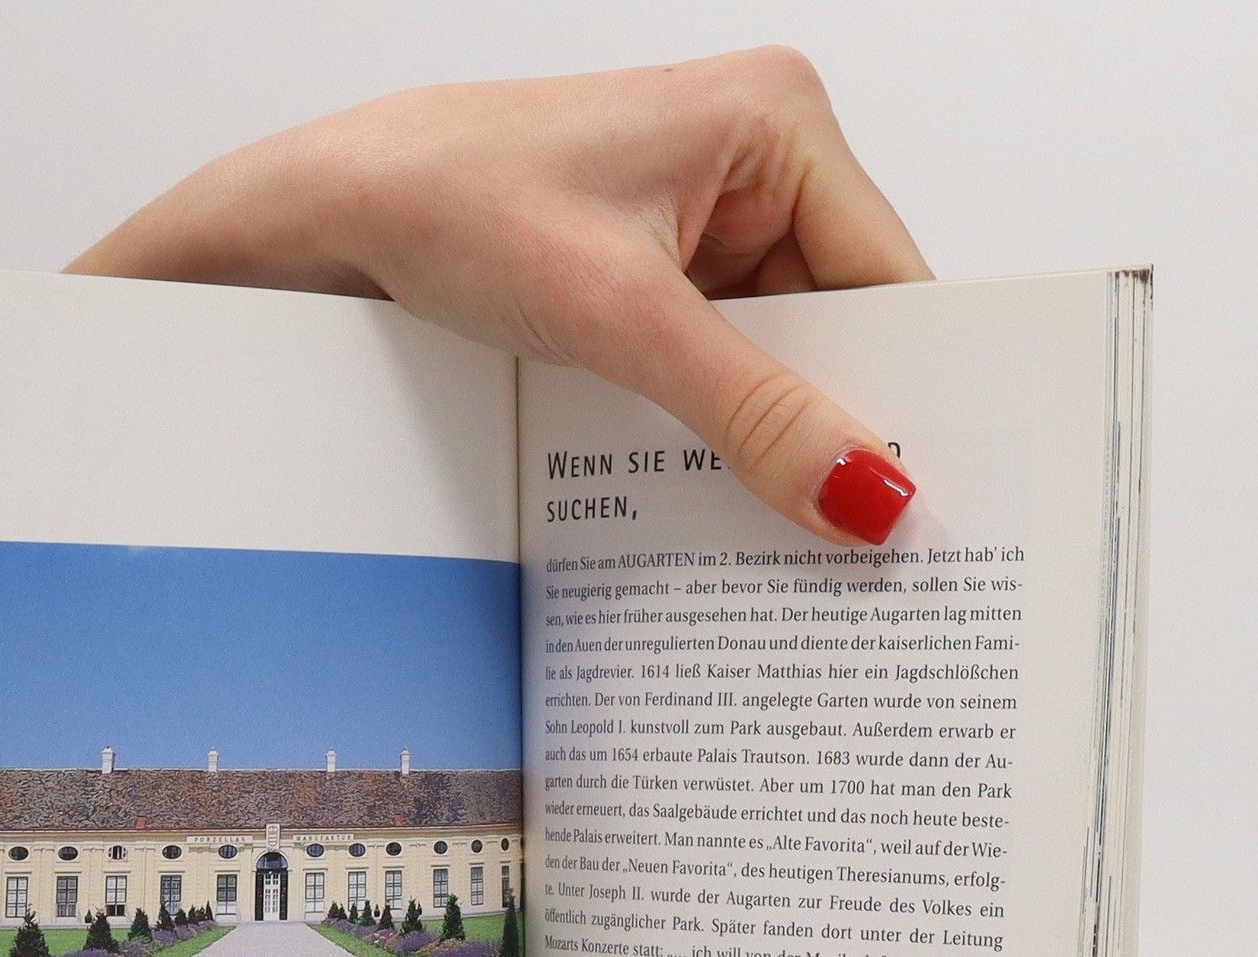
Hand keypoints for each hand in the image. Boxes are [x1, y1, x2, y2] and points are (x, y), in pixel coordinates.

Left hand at [74, 47, 929, 544]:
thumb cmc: (452, 200)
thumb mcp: (620, 320)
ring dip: (763, 434)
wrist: (334, 215)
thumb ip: (751, 410)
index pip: (891, 278)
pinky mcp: (654, 268)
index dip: (908, 389)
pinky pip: (718, 361)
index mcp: (777, 119)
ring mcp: (702, 217)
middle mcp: (755, 158)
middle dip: (831, 421)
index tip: (923, 497)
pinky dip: (712, 424)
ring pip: (777, 355)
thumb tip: (865, 490)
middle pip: (838, 323)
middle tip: (853, 537)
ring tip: (772, 521)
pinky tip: (707, 482)